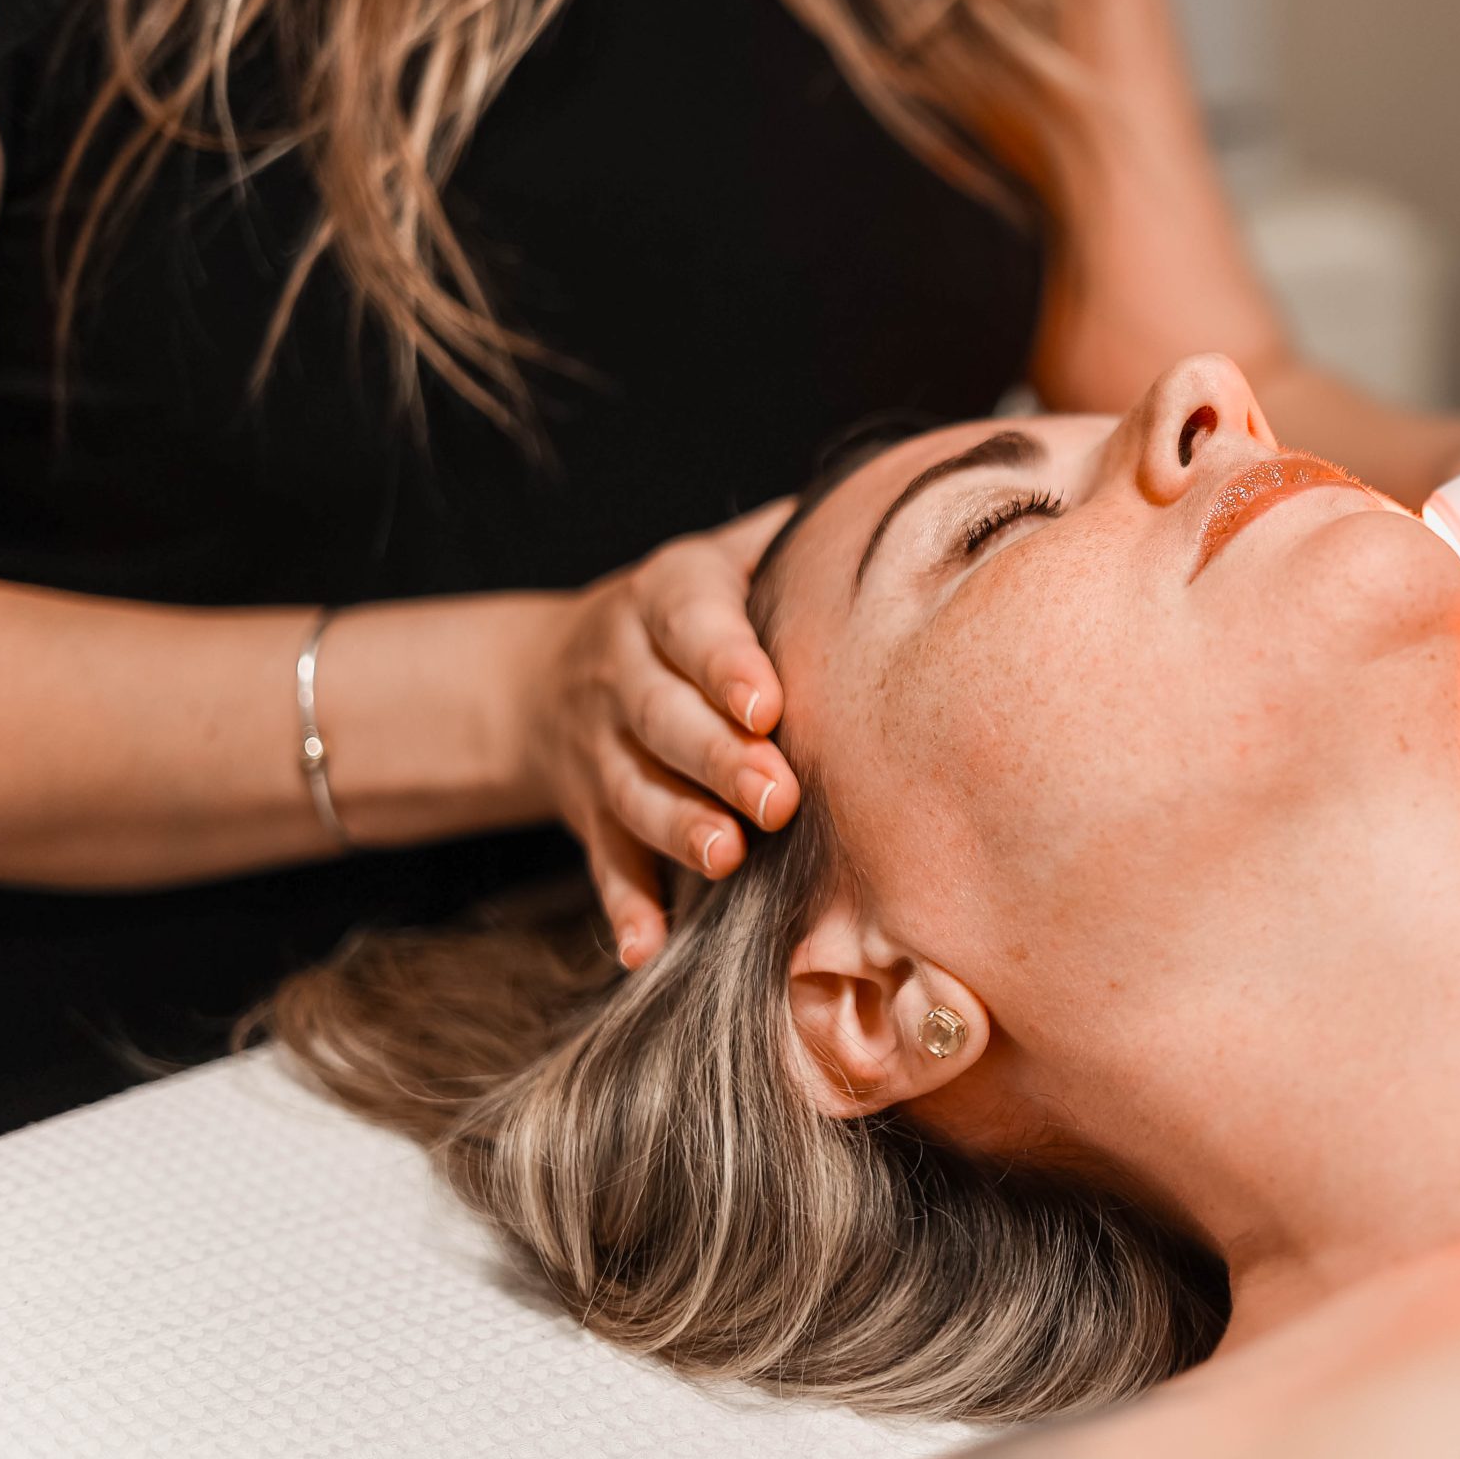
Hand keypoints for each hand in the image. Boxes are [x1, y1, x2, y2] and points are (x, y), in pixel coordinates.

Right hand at [518, 503, 801, 964]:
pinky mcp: (587, 813)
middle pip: (662, 717)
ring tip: (725, 859)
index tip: (769, 703)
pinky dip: (623, 906)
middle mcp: (622, 671)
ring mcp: (598, 748)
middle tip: (776, 798)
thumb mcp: (727, 559)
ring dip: (676, 827)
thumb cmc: (692, 614)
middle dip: (716, 759)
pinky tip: (646, 949)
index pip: (694, 625)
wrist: (544, 675)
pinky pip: (602, 862)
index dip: (726, 664)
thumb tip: (915, 509)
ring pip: (631, 790)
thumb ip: (797, 545)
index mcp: (665, 599)